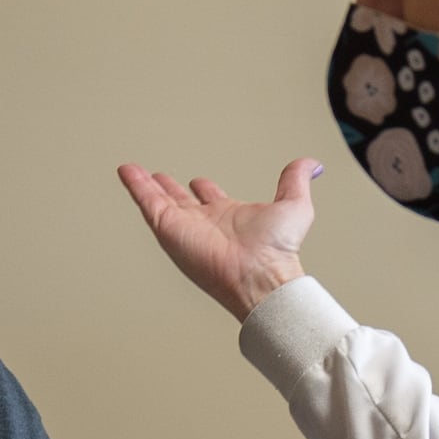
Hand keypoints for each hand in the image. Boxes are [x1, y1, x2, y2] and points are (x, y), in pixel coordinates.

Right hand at [116, 158, 320, 321]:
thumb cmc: (278, 251)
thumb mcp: (294, 206)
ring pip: (160, 201)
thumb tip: (311, 165)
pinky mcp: (170, 228)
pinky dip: (135, 186)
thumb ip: (295, 181)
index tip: (198, 181)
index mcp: (231, 218)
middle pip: (182, 202)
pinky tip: (127, 171)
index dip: (206, 189)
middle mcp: (206, 224)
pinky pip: (148, 203)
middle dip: (171, 189)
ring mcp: (186, 227)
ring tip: (133, 172)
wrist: (261, 274)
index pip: (213, 200)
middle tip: (159, 178)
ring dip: (147, 186)